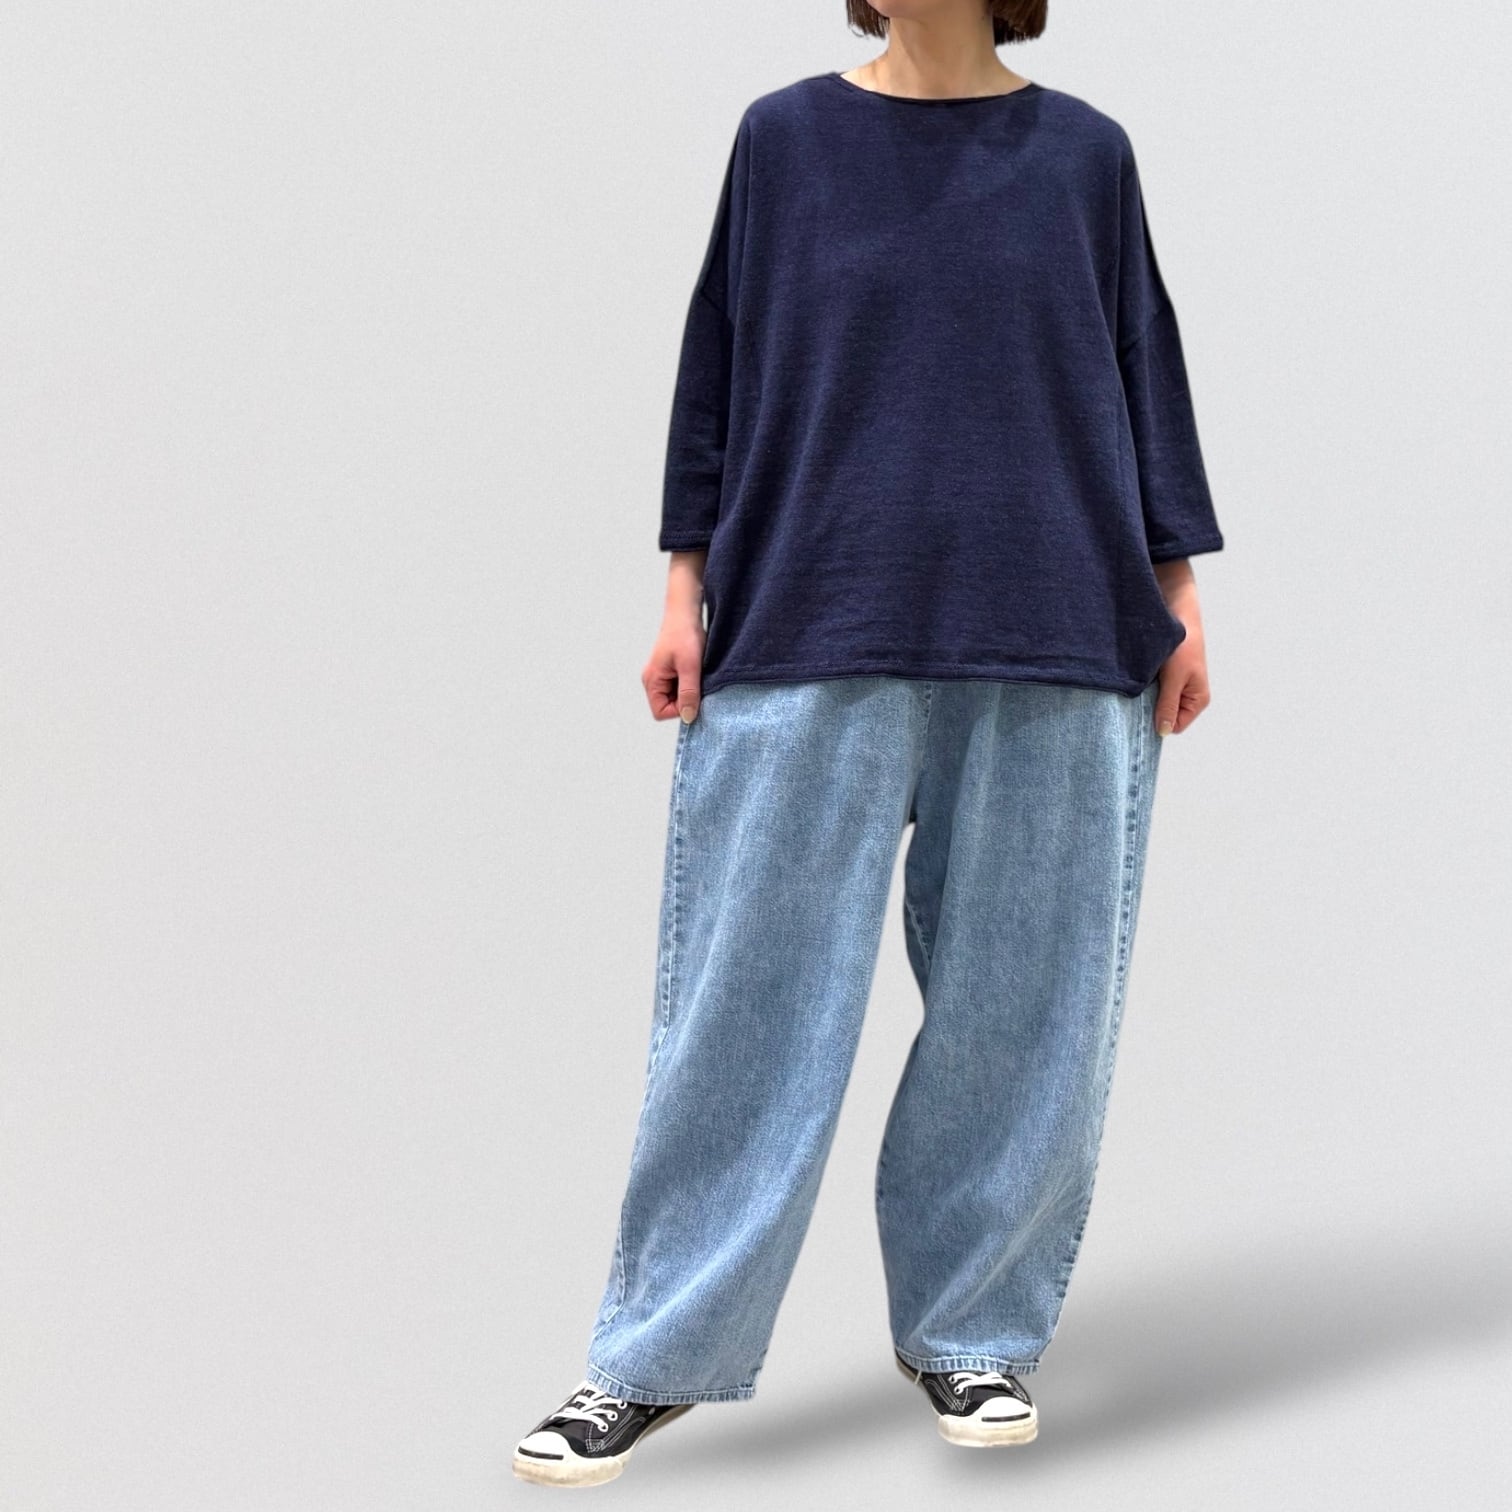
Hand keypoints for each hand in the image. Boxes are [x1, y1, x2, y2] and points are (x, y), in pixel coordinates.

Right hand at [643, 550, 707, 721]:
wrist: (686, 612)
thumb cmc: (684, 634)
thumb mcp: (690, 667)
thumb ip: (689, 693)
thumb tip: (689, 717)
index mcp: (651, 681)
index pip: (661, 712)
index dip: (679, 709)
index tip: (694, 694)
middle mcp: (653, 680)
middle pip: (669, 706)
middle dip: (686, 699)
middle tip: (699, 682)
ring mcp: (662, 675)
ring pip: (677, 696)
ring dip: (690, 690)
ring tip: (698, 673)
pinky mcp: (671, 670)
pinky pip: (681, 686)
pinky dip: (691, 682)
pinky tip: (697, 670)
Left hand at [1152, 558, 1211, 736]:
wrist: (1176, 611)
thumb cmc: (1182, 644)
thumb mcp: (1174, 678)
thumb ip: (1168, 705)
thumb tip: (1163, 732)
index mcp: (1197, 700)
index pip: (1175, 726)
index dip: (1159, 722)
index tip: (1141, 713)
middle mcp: (1187, 696)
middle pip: (1164, 716)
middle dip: (1149, 710)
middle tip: (1136, 698)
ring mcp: (1175, 686)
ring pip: (1154, 703)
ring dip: (1144, 696)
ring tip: (1138, 683)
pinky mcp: (1163, 676)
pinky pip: (1150, 690)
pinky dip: (1142, 686)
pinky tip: (1135, 677)